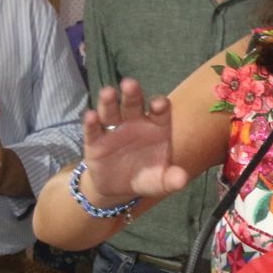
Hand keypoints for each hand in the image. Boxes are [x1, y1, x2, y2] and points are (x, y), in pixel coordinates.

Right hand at [81, 79, 188, 200]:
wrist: (118, 188)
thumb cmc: (145, 177)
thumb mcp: (160, 181)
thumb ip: (171, 179)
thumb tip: (182, 180)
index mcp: (156, 126)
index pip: (160, 110)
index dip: (159, 105)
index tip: (158, 105)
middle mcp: (135, 122)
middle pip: (133, 103)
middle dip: (132, 93)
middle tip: (130, 84)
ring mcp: (114, 128)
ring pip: (111, 110)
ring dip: (109, 101)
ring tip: (107, 93)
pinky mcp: (95, 140)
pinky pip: (93, 129)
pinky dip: (91, 122)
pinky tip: (91, 116)